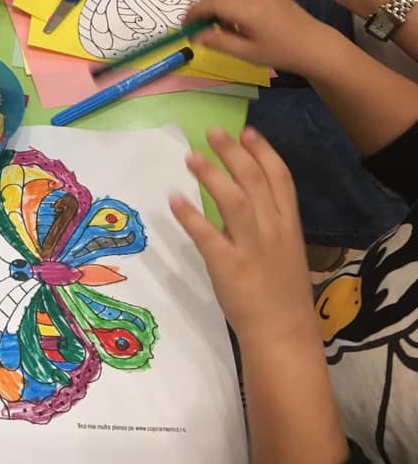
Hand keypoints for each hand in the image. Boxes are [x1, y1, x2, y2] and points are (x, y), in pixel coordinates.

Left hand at [169, 127, 316, 343]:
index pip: (280, 178)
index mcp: (289, 225)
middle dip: (234, 153)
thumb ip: (268, 223)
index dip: (263, 152)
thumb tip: (245, 195)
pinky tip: (174, 200)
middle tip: (212, 132)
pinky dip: (190, 216)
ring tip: (191, 157)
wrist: (283, 332)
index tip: (246, 131)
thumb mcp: (285, 250)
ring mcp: (251, 248)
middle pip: (255, 181)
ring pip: (234, 201)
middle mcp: (273, 230)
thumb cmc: (281, 292)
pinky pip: (207, 235)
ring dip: (212, 176)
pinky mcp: (228, 266)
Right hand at [186, 0, 344, 75]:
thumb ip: (217, 42)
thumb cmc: (278, 52)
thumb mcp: (245, 53)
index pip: (209, 3)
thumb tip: (194, 35)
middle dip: (203, 8)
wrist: (311, 42)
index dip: (193, 14)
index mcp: (246, 8)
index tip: (186, 28)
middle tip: (202, 29)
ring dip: (215, 1)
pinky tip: (235, 13)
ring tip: (221, 23)